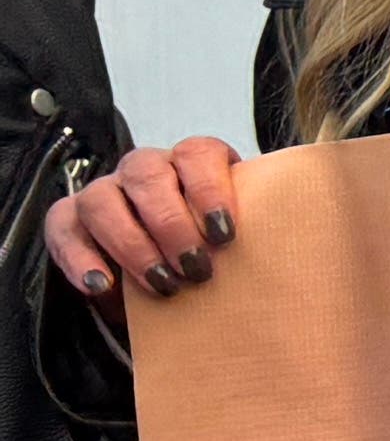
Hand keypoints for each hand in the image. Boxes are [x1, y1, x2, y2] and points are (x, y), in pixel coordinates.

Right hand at [40, 136, 239, 325]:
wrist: (167, 273)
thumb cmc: (208, 250)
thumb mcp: (229, 237)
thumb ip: (246, 233)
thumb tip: (276, 257)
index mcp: (190, 162)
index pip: (198, 154)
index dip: (211, 190)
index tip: (225, 235)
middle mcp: (144, 169)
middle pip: (148, 178)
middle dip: (172, 225)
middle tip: (196, 268)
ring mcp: (104, 190)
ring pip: (102, 201)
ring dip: (132, 245)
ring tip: (161, 284)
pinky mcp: (68, 218)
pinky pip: (63, 228)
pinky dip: (80, 258)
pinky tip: (102, 286)